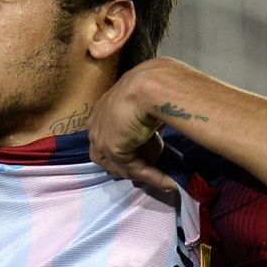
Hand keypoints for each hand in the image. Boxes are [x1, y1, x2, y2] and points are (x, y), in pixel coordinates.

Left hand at [87, 66, 176, 191]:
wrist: (151, 85)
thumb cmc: (154, 85)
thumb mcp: (148, 102)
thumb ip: (146, 119)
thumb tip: (158, 130)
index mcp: (105, 106)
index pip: (111, 134)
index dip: (128, 147)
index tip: (147, 155)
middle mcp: (97, 122)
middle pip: (110, 153)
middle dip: (130, 164)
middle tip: (153, 171)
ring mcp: (101, 137)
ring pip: (121, 164)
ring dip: (143, 173)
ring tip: (164, 179)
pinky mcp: (111, 149)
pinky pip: (134, 168)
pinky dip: (152, 176)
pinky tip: (169, 181)